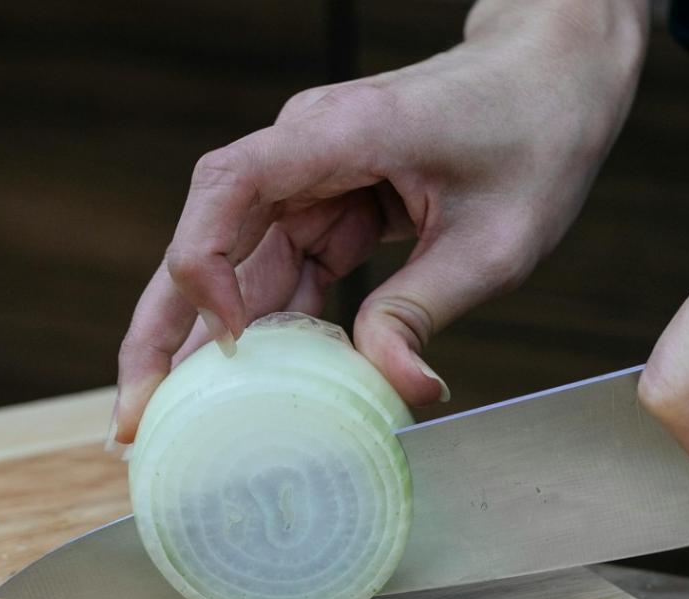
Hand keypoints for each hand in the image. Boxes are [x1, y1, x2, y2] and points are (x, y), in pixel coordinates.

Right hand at [113, 0, 646, 442]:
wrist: (554, 84)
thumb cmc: (532, 139)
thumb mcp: (495, 242)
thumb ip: (427, 310)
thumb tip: (399, 390)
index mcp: (338, 136)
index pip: (229, 186)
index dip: (205, 263)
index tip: (230, 340)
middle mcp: (307, 152)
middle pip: (208, 236)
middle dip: (167, 329)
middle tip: (134, 416)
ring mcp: (315, 178)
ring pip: (241, 265)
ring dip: (211, 342)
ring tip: (175, 423)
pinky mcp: (335, 205)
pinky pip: (287, 271)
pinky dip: (273, 328)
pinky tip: (253, 391)